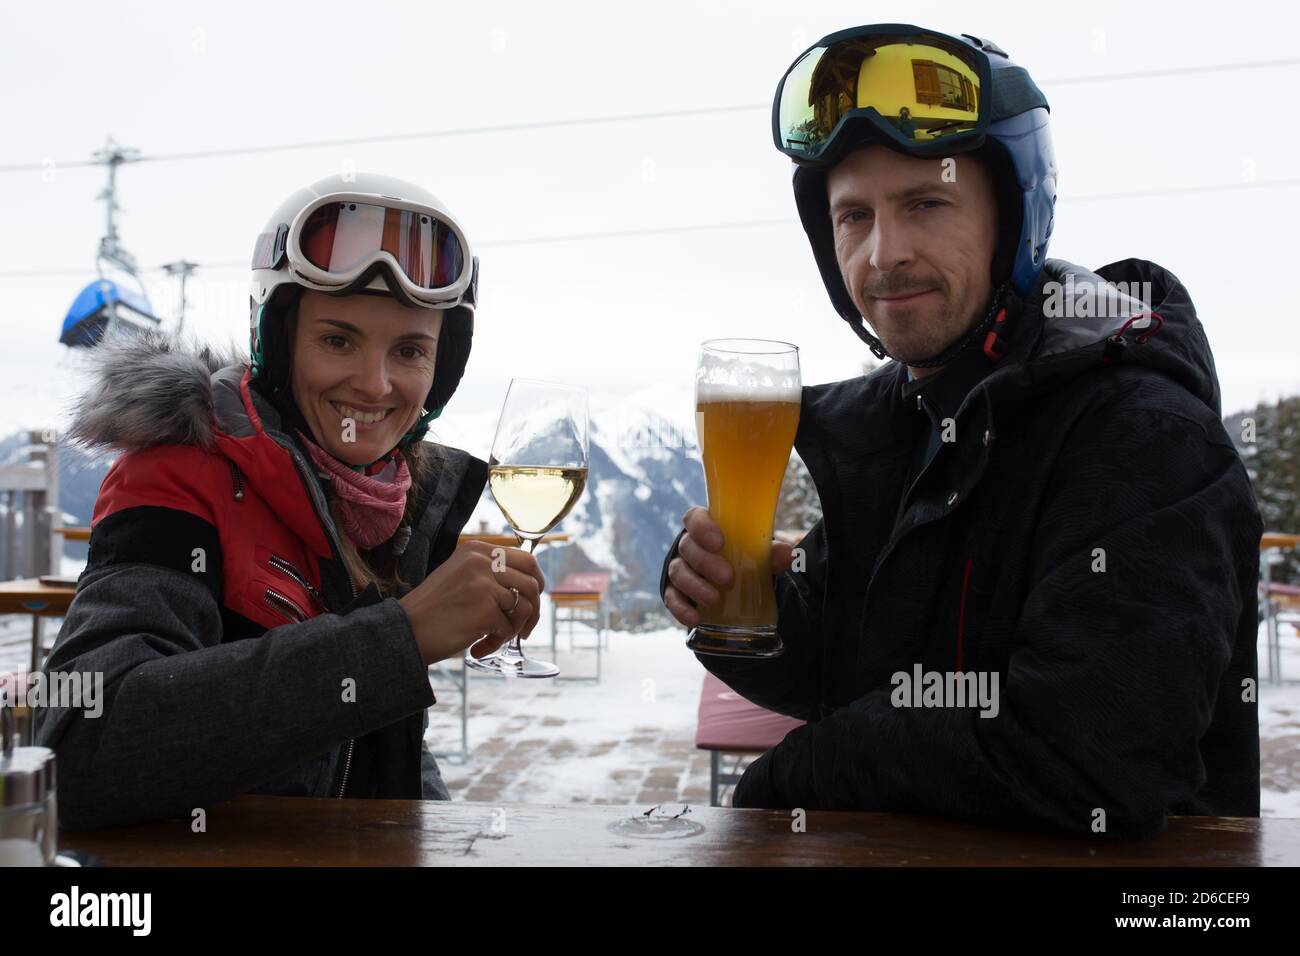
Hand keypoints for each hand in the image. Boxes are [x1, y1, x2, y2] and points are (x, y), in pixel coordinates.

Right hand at [398, 540, 544, 665]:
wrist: (405, 630)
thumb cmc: (433, 609)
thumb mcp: (461, 575)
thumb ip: (490, 573)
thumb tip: (528, 584)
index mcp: (477, 550)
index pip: (526, 559)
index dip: (536, 582)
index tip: (532, 599)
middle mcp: (482, 561)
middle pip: (532, 583)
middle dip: (534, 608)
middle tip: (524, 627)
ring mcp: (484, 584)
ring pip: (525, 607)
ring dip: (513, 629)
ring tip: (493, 638)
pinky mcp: (485, 610)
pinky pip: (508, 629)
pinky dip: (496, 642)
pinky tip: (478, 648)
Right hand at [663, 506, 793, 628]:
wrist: (733, 586)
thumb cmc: (743, 560)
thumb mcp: (758, 555)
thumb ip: (772, 554)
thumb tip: (788, 555)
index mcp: (706, 529)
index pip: (694, 518)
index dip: (702, 528)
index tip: (719, 542)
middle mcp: (688, 547)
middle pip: (687, 547)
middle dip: (705, 562)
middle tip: (727, 577)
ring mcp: (679, 569)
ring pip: (678, 572)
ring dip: (695, 586)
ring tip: (714, 599)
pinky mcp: (674, 593)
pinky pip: (671, 599)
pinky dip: (681, 609)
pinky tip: (694, 619)